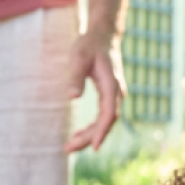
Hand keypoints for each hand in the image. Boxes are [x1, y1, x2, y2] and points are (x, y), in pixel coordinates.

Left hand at [65, 27, 122, 152]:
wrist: (102, 35)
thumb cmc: (88, 44)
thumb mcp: (78, 57)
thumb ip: (75, 76)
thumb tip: (72, 98)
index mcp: (111, 84)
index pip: (109, 113)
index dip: (101, 131)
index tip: (94, 147)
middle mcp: (116, 92)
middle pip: (106, 122)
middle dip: (89, 138)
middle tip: (68, 149)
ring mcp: (114, 95)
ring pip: (105, 122)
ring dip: (90, 135)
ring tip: (70, 146)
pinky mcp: (109, 96)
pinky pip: (103, 117)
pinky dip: (92, 128)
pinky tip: (79, 134)